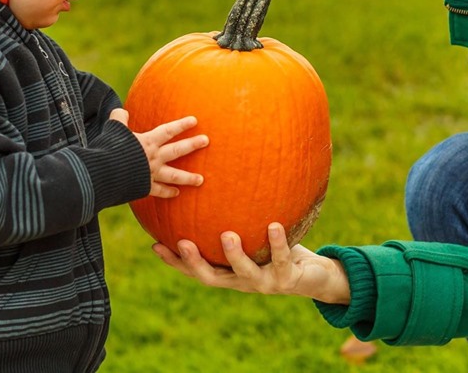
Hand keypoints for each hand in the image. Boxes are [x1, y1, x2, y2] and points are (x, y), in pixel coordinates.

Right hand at [110, 108, 206, 197]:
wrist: (104, 173)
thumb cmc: (108, 149)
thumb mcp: (113, 129)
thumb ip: (119, 119)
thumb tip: (120, 111)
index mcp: (147, 142)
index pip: (168, 131)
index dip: (181, 125)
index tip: (195, 121)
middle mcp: (153, 157)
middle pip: (177, 150)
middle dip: (192, 145)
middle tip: (206, 141)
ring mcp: (151, 173)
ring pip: (174, 175)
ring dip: (188, 178)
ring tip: (201, 180)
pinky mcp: (145, 187)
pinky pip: (159, 191)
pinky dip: (168, 192)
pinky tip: (176, 193)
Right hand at [152, 222, 351, 304]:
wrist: (312, 277)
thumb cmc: (278, 252)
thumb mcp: (253, 237)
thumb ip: (233, 221)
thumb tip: (213, 186)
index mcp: (229, 274)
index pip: (196, 270)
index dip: (175, 262)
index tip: (155, 246)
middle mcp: (242, 282)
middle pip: (212, 277)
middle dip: (195, 262)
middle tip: (182, 242)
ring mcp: (264, 283)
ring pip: (245, 272)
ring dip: (235, 255)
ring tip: (228, 234)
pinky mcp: (286, 279)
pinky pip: (281, 258)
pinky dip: (277, 242)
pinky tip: (274, 225)